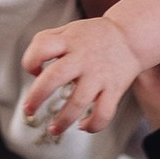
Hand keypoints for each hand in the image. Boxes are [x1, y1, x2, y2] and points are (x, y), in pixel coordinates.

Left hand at [21, 15, 140, 135]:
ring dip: (63, 120)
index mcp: (69, 42)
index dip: (31, 61)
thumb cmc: (95, 36)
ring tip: (53, 129)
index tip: (34, 71)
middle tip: (28, 109)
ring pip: (78, 102)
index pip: (42, 47)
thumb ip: (46, 41)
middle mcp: (82, 58)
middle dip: (37, 96)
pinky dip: (93, 124)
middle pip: (54, 77)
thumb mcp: (69, 29)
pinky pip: (104, 113)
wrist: (131, 36)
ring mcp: (98, 75)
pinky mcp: (114, 89)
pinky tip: (83, 126)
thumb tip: (33, 68)